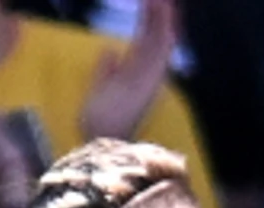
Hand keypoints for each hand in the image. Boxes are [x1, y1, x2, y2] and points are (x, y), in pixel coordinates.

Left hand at [79, 0, 184, 143]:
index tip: (153, 7)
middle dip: (160, 18)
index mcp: (136, 77)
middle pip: (157, 40)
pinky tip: (162, 9)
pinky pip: (159, 46)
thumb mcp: (100, 89)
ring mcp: (150, 74)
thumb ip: (105, 70)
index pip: (147, 46)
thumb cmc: (99, 121)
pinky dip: (161, 26)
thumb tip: (109, 51)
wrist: (102, 137)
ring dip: (163, 17)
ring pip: (161, 40)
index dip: (151, 25)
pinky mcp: (150, 73)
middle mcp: (147, 75)